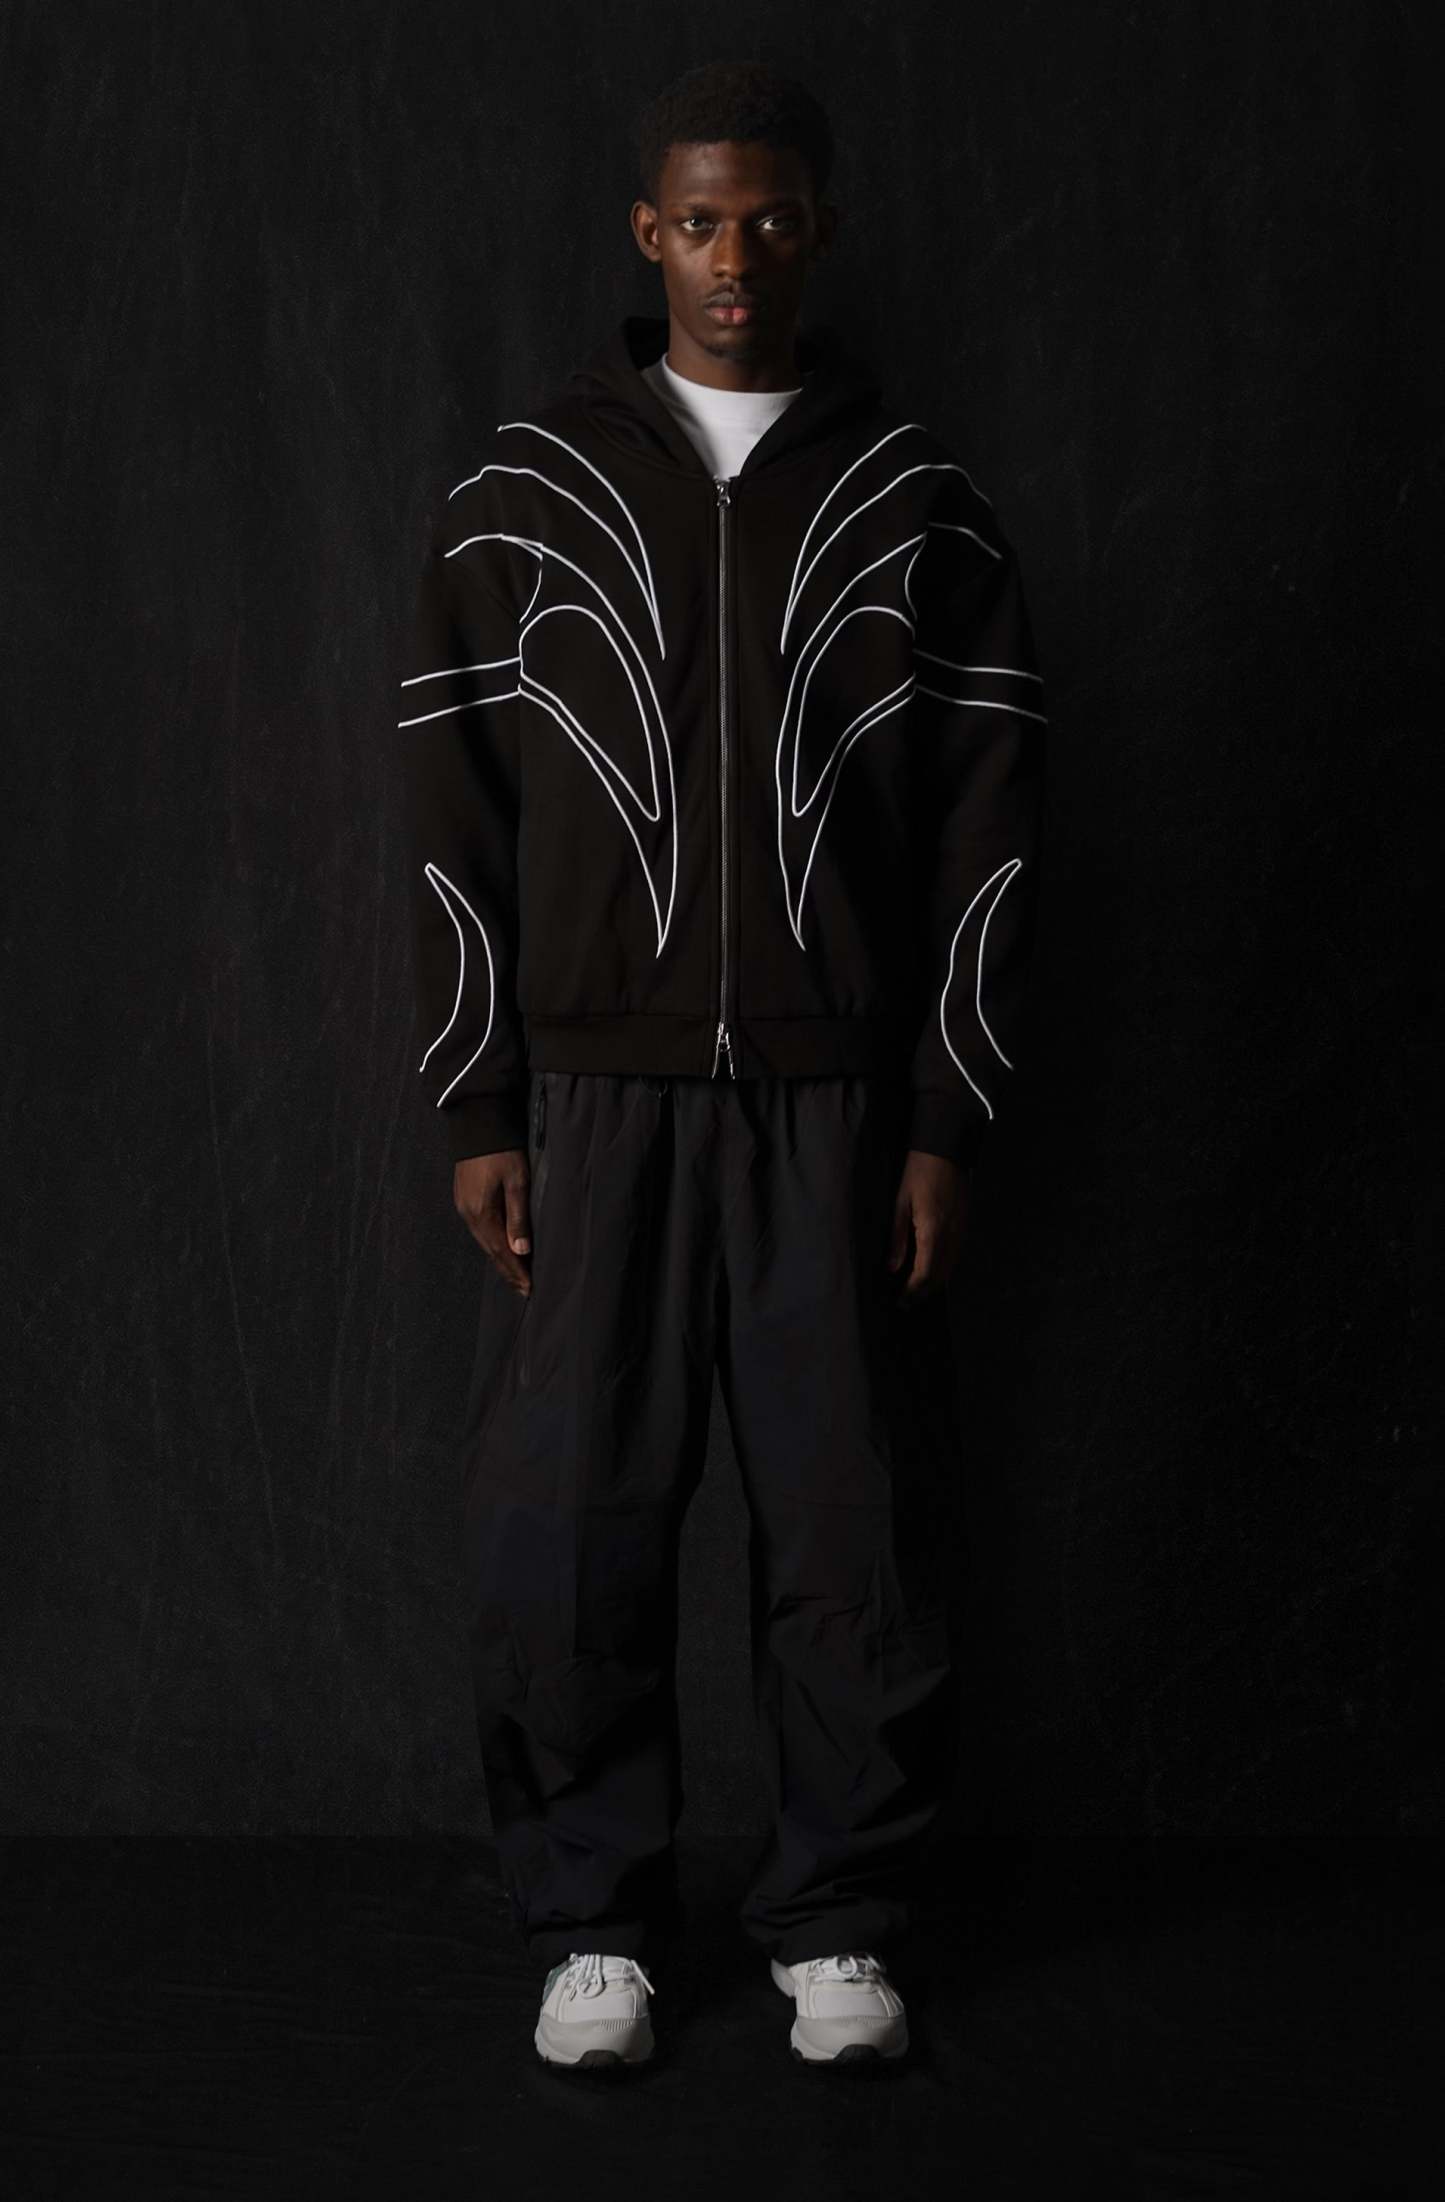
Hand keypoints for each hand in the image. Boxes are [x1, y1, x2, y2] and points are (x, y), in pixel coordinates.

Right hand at [454, 1148, 531, 1295]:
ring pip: (484, 1241)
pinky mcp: (463, 1197)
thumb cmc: (501, 1149)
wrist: (476, 1122)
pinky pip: (479, 1229)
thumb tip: (521, 1251)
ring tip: (516, 1273)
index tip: (529, 1289)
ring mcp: (463, 1206)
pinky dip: (492, 1242)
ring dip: (500, 1258)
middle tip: (525, 1289)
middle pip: (490, 1251)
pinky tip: (501, 1246)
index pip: (500, 1252)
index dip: (516, 1272)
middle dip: (508, 1270)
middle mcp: (468, 1214)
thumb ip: (519, 1217)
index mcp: (481, 1213)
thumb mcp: (517, 1181)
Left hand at [886, 1148, 971, 1301]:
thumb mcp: (900, 1203)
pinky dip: (943, 1269)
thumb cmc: (919, 1172)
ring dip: (934, 1283)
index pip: (924, 1274)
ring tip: (916, 1291)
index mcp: (933, 1231)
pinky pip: (956, 1255)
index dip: (912, 1291)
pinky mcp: (964, 1224)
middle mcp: (951, 1235)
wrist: (946, 1149)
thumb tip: (892, 1268)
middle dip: (923, 1293)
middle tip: (906, 1303)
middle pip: (940, 1276)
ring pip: (950, 1268)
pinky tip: (931, 1269)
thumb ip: (897, 1238)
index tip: (900, 1300)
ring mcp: (961, 1230)